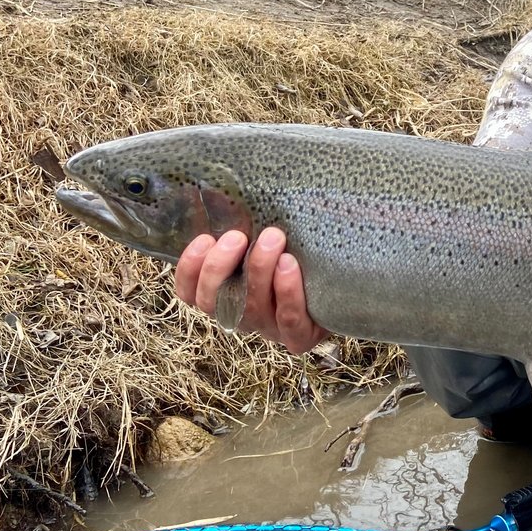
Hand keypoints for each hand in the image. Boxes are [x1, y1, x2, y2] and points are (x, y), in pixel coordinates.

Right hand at [175, 227, 328, 354]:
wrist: (342, 291)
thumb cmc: (297, 259)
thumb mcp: (266, 244)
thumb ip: (245, 230)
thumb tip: (222, 192)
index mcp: (225, 297)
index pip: (191, 292)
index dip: (189, 270)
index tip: (204, 239)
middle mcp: (242, 316)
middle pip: (214, 302)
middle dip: (219, 267)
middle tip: (236, 237)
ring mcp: (269, 330)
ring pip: (252, 308)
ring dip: (258, 269)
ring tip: (272, 238)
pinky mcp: (299, 337)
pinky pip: (288, 319)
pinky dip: (287, 291)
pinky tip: (289, 264)